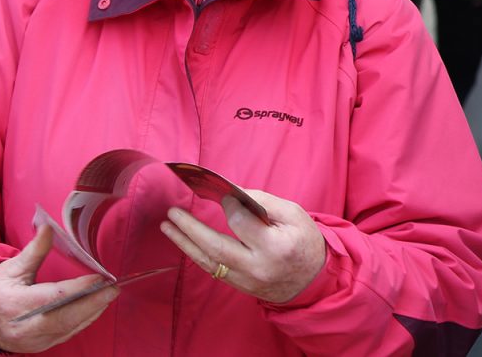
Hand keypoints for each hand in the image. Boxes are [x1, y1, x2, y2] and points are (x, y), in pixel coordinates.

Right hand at [0, 225, 118, 352]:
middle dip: (92, 304)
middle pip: (64, 318)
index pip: (51, 297)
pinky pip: (67, 334)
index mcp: (14, 303)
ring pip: (68, 329)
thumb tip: (47, 227)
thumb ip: (34, 250)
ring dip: (91, 312)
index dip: (77, 289)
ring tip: (108, 295)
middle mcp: (23, 327)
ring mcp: (32, 340)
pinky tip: (96, 308)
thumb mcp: (12, 267)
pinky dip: (83, 321)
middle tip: (112, 289)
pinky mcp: (40, 346)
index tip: (98, 277)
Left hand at [161, 190, 325, 303]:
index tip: (222, 194)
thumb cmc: (305, 242)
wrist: (313, 281)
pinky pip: (212, 269)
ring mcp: (246, 280)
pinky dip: (197, 254)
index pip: (241, 222)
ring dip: (185, 243)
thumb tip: (232, 195)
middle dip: (190, 229)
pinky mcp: (239, 287)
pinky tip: (185, 242)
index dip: (229, 205)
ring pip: (208, 262)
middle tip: (172, 214)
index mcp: (275, 246)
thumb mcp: (295, 215)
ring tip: (168, 227)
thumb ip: (263, 202)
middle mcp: (257, 266)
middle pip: (215, 247)